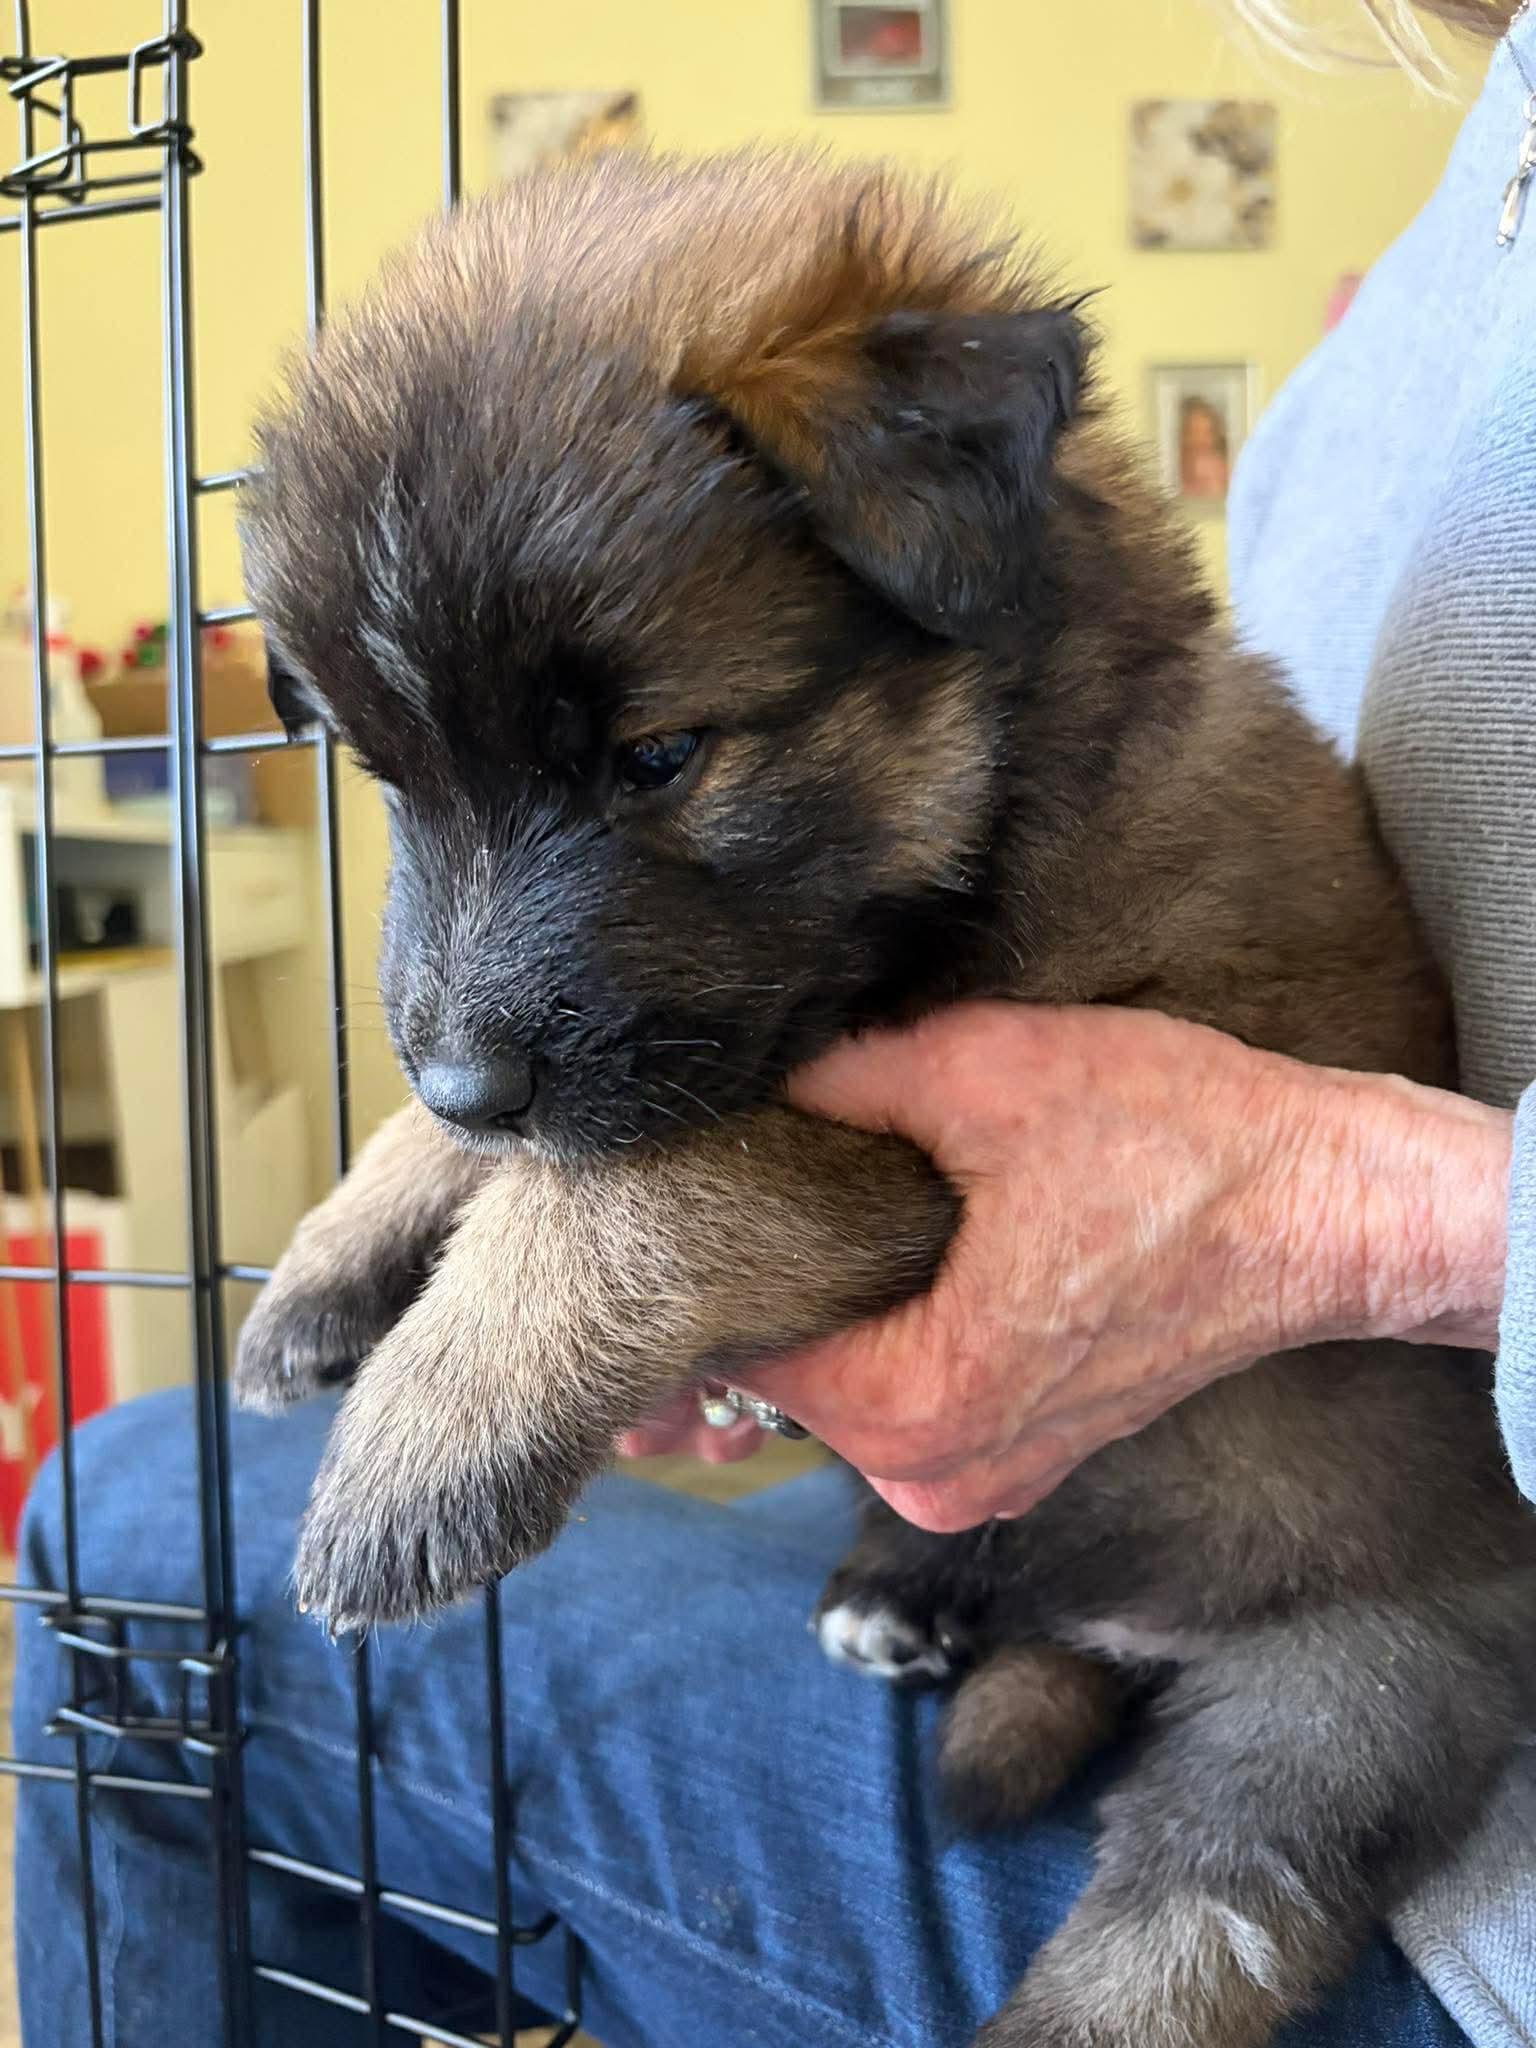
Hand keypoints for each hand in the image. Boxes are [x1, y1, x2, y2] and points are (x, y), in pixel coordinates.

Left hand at [630, 1003, 1510, 1531]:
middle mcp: (941, 1478)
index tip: (725, 1185)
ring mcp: (991, 1481)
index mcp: (916, 1406)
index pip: (744, 1346)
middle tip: (792, 1172)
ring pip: (852, 1386)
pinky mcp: (1031, 1455)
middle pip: (792, 1374)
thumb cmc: (1177, 1147)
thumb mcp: (985, 1073)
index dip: (723, 1257)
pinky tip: (919, 1249)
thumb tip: (755, 1087)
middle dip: (781, 1278)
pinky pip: (917, 1397)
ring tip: (864, 1200)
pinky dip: (901, 1331)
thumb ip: (842, 1082)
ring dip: (845, 1304)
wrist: (1326, 1207)